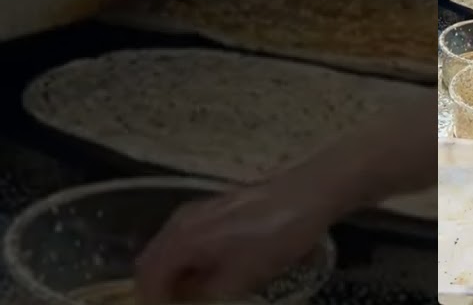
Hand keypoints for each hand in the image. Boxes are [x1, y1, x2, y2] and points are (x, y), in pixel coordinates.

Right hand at [134, 178, 334, 303]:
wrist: (310, 193)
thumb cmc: (275, 238)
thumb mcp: (241, 279)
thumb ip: (205, 295)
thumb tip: (188, 300)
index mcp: (181, 239)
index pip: (147, 278)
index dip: (153, 302)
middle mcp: (181, 221)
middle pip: (153, 261)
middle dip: (161, 289)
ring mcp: (198, 209)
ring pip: (171, 248)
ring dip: (177, 273)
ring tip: (200, 294)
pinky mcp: (217, 207)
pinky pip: (188, 237)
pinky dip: (191, 258)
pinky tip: (215, 270)